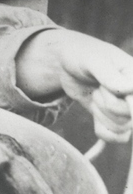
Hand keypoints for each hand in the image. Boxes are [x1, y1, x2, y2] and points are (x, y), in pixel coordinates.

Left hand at [16, 29, 132, 142]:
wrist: (68, 64)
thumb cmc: (83, 55)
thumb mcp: (92, 60)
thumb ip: (109, 75)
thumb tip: (130, 89)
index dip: (122, 103)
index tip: (103, 88)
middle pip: (130, 119)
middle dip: (107, 105)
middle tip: (98, 87)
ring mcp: (127, 108)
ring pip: (123, 129)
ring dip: (101, 115)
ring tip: (95, 94)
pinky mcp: (115, 119)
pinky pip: (118, 138)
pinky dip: (103, 131)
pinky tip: (94, 113)